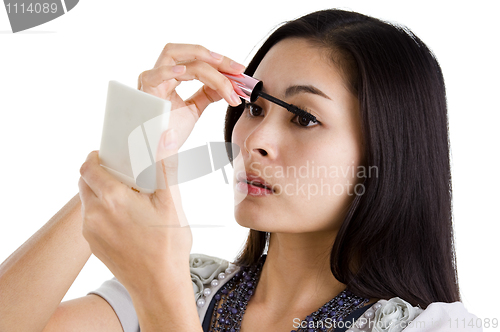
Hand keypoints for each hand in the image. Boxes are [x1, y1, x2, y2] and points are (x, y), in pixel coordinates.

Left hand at [78, 145, 188, 296]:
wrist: (159, 285)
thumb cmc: (168, 246)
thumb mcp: (171, 202)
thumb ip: (164, 166)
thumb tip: (165, 138)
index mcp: (112, 199)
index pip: (88, 167)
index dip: (95, 157)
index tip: (106, 155)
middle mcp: (95, 214)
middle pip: (85, 183)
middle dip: (99, 175)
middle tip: (123, 176)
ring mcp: (91, 232)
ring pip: (88, 202)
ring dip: (102, 194)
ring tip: (129, 200)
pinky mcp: (93, 245)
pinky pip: (91, 220)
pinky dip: (103, 212)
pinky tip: (127, 219)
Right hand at [137, 43, 244, 149]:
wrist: (152, 154)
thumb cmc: (166, 131)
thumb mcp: (192, 110)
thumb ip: (207, 95)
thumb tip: (227, 86)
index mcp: (171, 78)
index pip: (198, 61)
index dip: (221, 64)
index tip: (240, 72)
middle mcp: (160, 75)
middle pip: (189, 54)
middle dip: (216, 58)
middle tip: (237, 70)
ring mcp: (151, 82)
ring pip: (175, 56)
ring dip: (200, 59)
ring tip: (219, 67)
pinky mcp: (143, 94)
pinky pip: (153, 76)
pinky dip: (167, 71)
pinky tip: (184, 71)